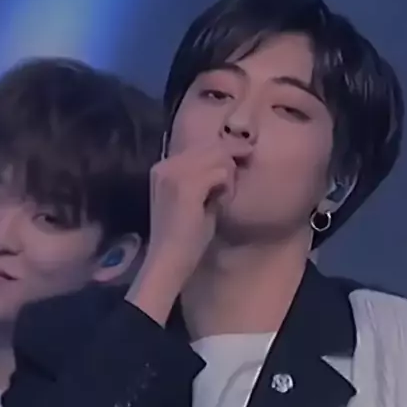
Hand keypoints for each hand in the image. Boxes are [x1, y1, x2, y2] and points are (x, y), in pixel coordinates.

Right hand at [126, 143, 250, 324]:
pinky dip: (227, 187)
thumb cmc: (184, 237)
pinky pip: (221, 173)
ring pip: (219, 156)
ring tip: (224, 197)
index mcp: (163, 168)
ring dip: (229, 176)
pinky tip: (222, 202)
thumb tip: (230, 161)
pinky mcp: (187, 187)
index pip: (201, 145)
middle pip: (212, 146)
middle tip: (238, 175)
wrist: (169, 261)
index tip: (243, 154)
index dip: (225, 149)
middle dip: (231, 159)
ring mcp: (174, 175)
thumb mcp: (195, 200)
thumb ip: (206, 178)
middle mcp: (165, 166)